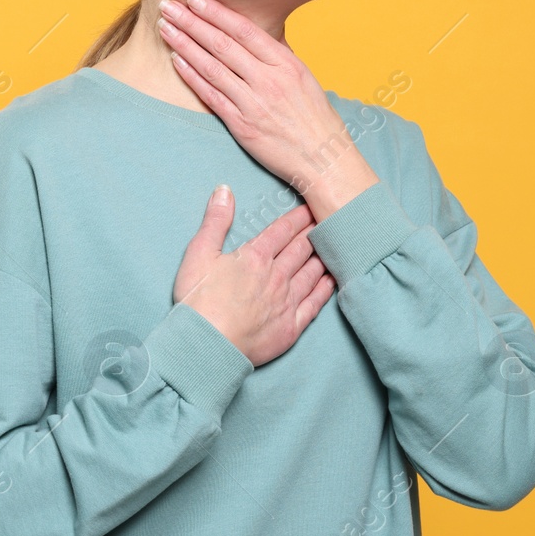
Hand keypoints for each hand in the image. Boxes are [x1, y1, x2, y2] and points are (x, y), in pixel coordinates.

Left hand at [156, 0, 378, 219]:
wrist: (323, 158)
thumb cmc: (315, 118)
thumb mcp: (304, 78)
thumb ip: (279, 55)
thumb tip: (261, 34)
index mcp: (286, 64)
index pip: (245, 30)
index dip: (217, 13)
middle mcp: (269, 80)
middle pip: (223, 44)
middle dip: (192, 22)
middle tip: (169, 6)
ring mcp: (254, 102)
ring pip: (212, 67)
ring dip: (185, 45)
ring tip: (166, 29)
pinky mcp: (242, 125)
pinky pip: (212, 95)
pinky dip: (192, 76)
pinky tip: (176, 61)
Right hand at [173, 184, 333, 366]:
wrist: (205, 345)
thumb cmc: (197, 301)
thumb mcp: (199, 254)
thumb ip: (215, 221)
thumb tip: (225, 190)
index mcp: (255, 257)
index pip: (282, 231)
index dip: (298, 218)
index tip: (310, 207)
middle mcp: (277, 276)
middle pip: (302, 248)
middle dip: (316, 231)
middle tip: (332, 218)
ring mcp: (287, 301)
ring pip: (312, 272)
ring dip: (324, 256)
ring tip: (337, 244)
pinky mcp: (292, 326)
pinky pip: (315, 303)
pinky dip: (326, 289)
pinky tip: (333, 280)